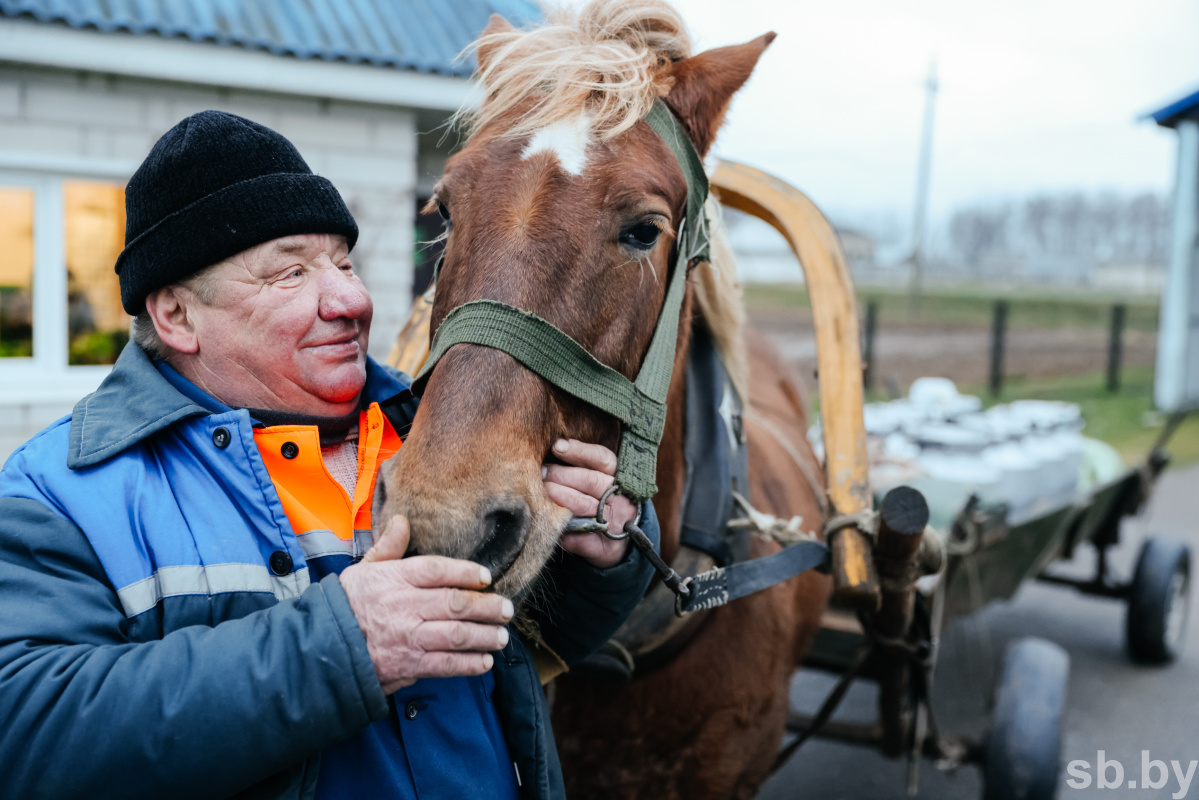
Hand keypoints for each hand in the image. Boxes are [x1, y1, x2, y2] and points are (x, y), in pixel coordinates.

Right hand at [340, 516, 513, 693]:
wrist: (323, 648)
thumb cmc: (347, 605)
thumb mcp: (363, 569)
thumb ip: (388, 547)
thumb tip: (401, 521)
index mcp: (395, 579)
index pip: (437, 569)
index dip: (465, 572)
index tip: (485, 576)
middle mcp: (405, 606)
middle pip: (456, 603)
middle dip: (487, 606)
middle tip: (507, 609)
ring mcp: (408, 637)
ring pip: (457, 635)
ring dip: (484, 636)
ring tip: (501, 636)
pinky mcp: (408, 664)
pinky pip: (445, 664)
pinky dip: (468, 664)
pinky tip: (484, 661)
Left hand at [542, 439, 635, 568]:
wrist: (618, 544)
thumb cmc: (600, 504)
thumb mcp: (598, 482)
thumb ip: (579, 469)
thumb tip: (551, 456)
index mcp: (618, 479)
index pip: (602, 459)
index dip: (580, 452)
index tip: (557, 446)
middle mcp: (619, 499)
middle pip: (590, 480)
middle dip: (561, 475)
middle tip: (541, 473)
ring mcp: (614, 524)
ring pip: (585, 506)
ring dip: (560, 498)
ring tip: (542, 492)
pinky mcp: (606, 548)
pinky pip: (582, 539)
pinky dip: (566, 534)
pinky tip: (552, 527)